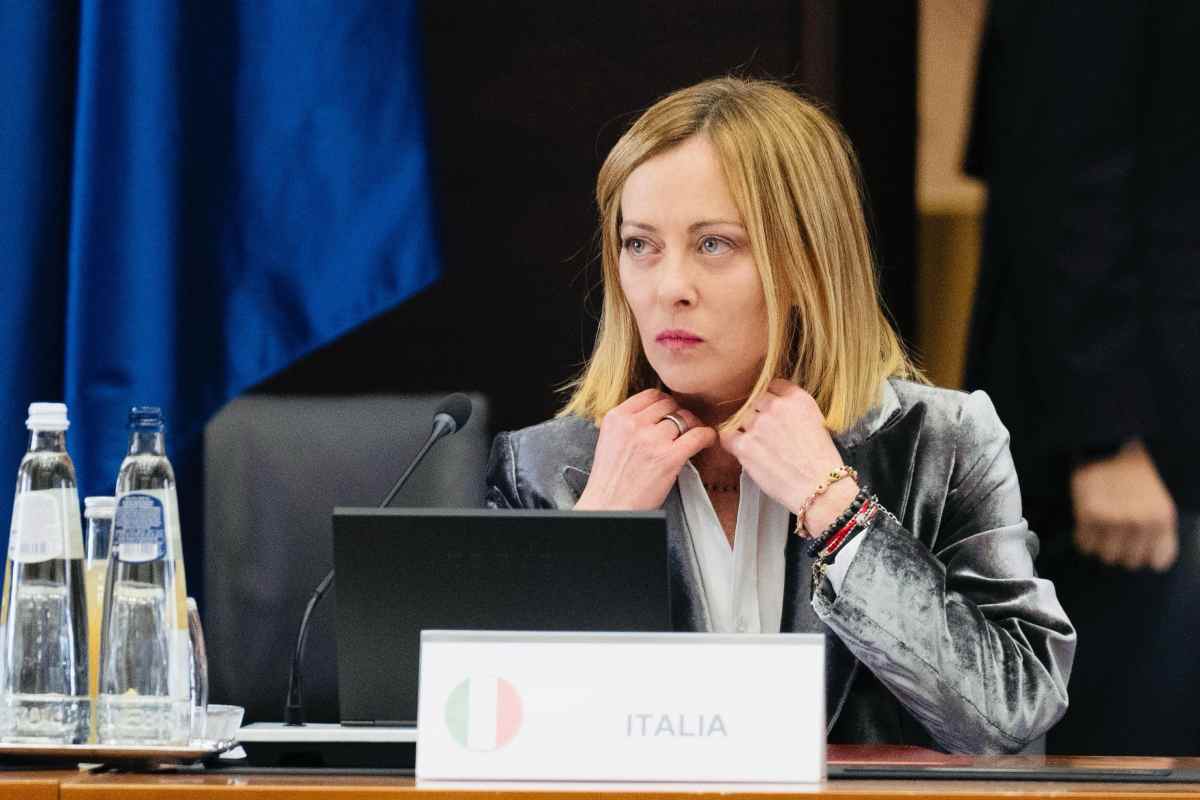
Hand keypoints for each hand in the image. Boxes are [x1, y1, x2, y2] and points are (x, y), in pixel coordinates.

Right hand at [575, 389, 716, 510]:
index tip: (670, 412)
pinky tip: (707, 441)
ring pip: (684, 419)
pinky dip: (707, 436)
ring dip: (692, 426)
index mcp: (616, 418)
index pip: (651, 395)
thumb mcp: (610, 440)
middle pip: (669, 404)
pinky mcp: (669, 458)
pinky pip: (697, 435)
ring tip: (692, 437)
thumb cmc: (611, 481)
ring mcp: (652, 440)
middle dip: (679, 413)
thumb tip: (656, 413)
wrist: (610, 508)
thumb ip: (629, 423)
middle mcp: (633, 425)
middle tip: (683, 426)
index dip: (665, 402)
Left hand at [720, 379, 855, 535]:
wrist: (821, 488)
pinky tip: (742, 449)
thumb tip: (776, 404)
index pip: (773, 385)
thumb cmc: (822, 461)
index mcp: (797, 398)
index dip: (771, 400)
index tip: (771, 411)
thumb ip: (795, 408)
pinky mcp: (745, 446)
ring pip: (741, 417)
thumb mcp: (817, 421)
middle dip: (758, 415)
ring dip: (746, 429)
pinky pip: (727, 436)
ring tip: (758, 445)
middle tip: (765, 433)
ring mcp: (758, 425)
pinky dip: (732, 442)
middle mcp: (776, 406)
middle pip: (755, 401)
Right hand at [1070, 439, 1177, 570]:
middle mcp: (1139, 522)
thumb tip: (1152, 562)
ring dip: (1102, 545)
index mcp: (1162, 519)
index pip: (1157, 562)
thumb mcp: (1161, 502)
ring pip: (1105, 555)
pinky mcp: (1089, 514)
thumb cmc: (1137, 474)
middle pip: (1128, 561)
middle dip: (1122, 549)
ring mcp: (1113, 520)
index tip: (1137, 546)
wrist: (1111, 446)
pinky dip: (1084, 538)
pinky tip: (1088, 525)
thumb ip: (1160, 532)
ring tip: (1101, 530)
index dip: (1145, 554)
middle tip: (1116, 535)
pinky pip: (1085, 544)